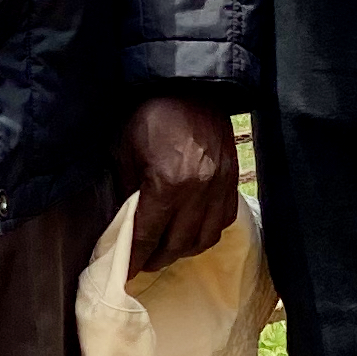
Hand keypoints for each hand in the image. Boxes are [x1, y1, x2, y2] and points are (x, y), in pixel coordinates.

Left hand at [118, 95, 239, 272]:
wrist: (190, 82)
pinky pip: (223, 220)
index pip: (148, 235)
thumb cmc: (150, 113)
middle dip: (157, 259)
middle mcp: (199, 190)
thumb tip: (123, 223)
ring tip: (166, 250)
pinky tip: (192, 231)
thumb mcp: (124, 149)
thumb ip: (125, 190)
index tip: (125, 273)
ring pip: (204, 238)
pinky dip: (207, 232)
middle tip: (142, 262)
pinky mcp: (233, 178)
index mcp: (168, 183)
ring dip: (183, 250)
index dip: (135, 258)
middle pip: (177, 244)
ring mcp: (221, 186)